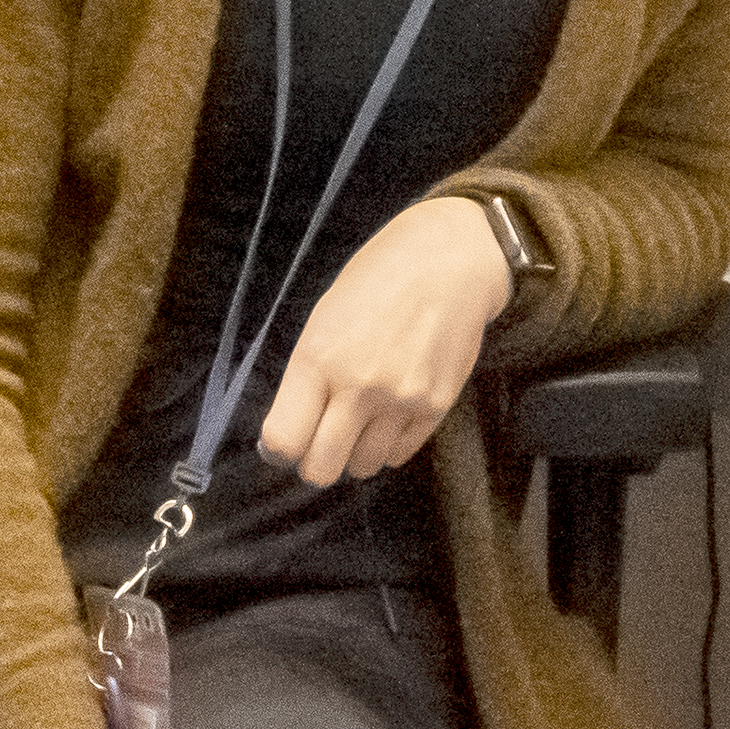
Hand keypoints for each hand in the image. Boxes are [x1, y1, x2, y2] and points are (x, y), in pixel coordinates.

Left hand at [257, 196, 508, 486]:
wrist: (451, 259)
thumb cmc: (378, 280)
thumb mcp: (324, 319)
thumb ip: (304, 380)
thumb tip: (284, 441)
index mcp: (320, 359)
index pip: (283, 442)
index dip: (277, 451)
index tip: (286, 440)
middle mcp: (360, 386)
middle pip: (321, 469)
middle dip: (315, 460)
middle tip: (323, 436)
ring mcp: (402, 399)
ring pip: (363, 467)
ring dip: (356, 452)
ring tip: (363, 418)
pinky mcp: (437, 406)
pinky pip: (399, 455)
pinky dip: (389, 444)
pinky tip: (391, 412)